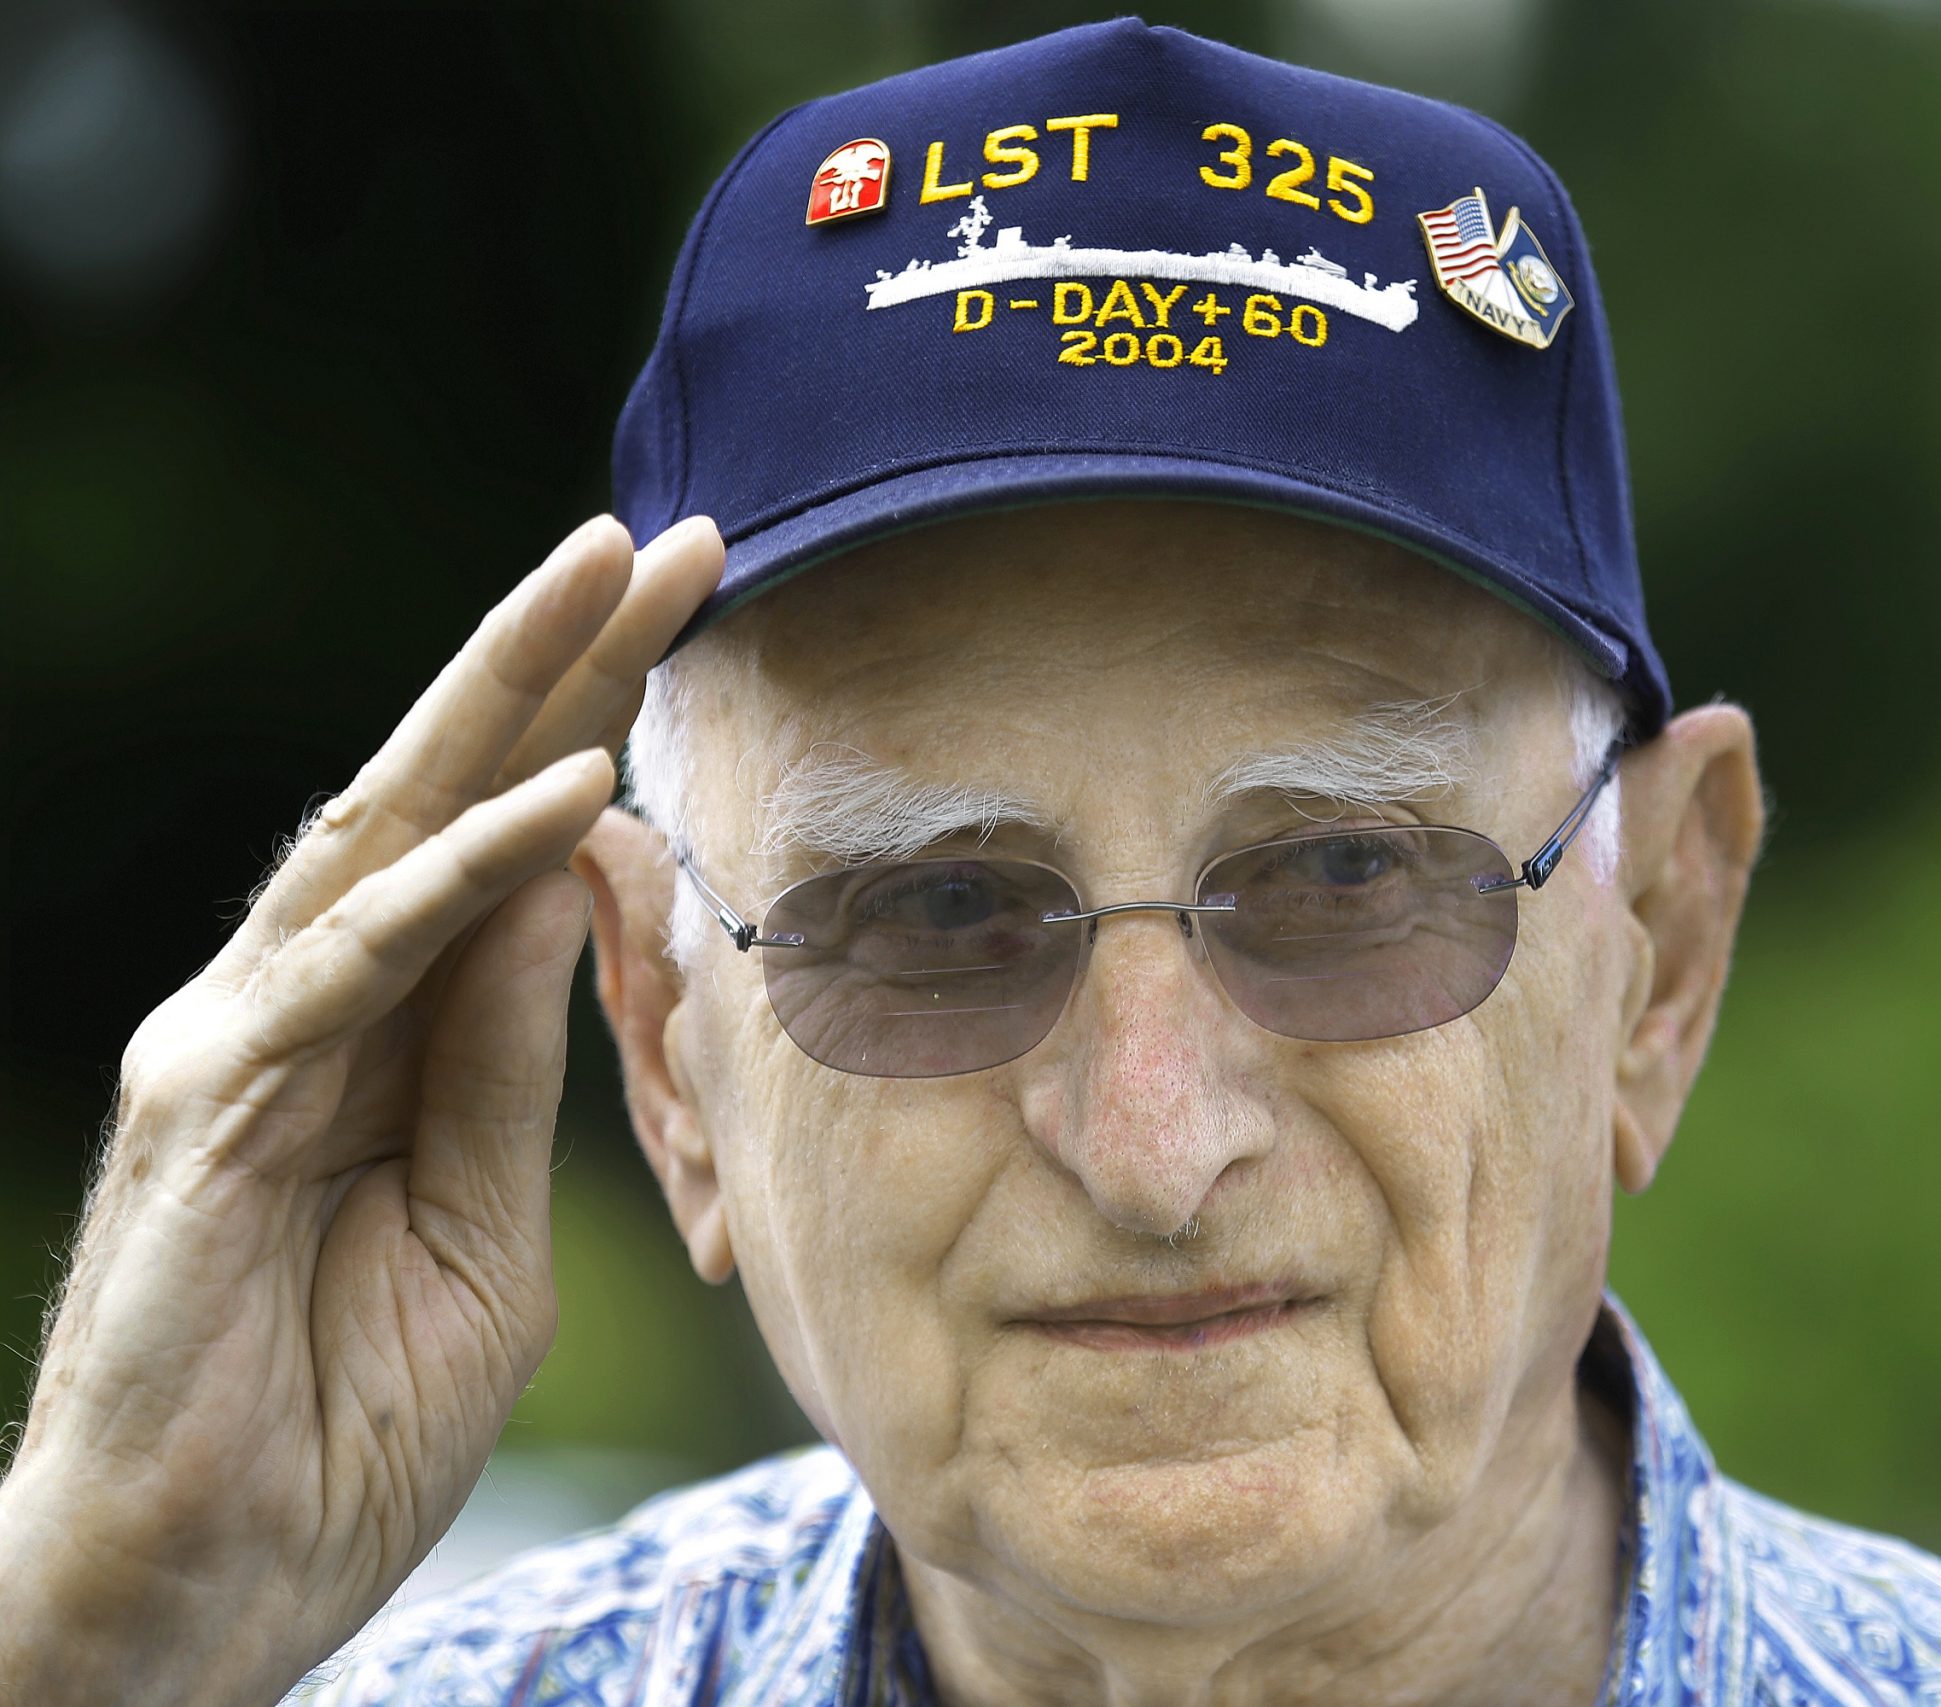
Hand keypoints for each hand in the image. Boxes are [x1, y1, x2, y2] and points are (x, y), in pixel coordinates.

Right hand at [0, 515, 724, 1706]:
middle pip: (442, 789)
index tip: (698, 615)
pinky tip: (565, 794)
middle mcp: (294, 1002)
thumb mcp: (482, 1235)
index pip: (487, 836)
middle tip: (669, 535)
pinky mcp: (215, 1108)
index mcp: (369, 1032)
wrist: (201, 1591)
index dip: (587, 715)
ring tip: (612, 578)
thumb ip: (504, 1066)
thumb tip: (570, 891)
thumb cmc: (337, 1426)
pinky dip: (463, 873)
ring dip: (512, 697)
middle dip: (559, 655)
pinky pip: (360, 964)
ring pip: (388, 826)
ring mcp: (244, 1042)